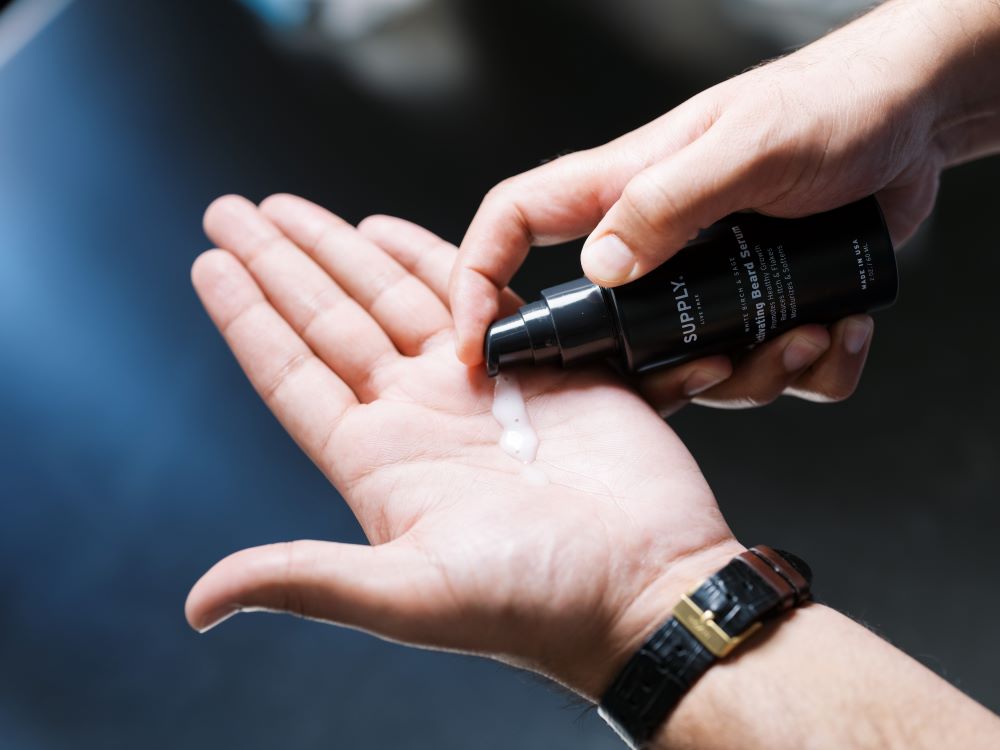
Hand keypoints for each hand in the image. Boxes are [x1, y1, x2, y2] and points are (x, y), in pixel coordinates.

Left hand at [184, 194, 740, 697]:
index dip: (248, 317)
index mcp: (379, 461)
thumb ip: (308, 578)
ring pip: (390, 297)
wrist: (649, 585)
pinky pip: (474, 293)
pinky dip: (430, 257)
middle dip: (280, 262)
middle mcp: (417, 416)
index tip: (210, 263)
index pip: (292, 373)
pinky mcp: (540, 362)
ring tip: (290, 210)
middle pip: (329, 320)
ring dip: (341, 249)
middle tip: (232, 211)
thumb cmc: (539, 602)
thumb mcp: (412, 595)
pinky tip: (389, 230)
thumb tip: (203, 602)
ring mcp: (476, 385)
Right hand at [451, 0, 999, 413]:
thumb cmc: (831, 105)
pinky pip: (758, 370)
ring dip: (757, 374)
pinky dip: (806, 368)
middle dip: (661, 374)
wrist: (914, 122)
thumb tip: (600, 267)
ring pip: (687, 367)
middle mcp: (652, 243)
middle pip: (603, 334)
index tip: (473, 348)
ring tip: (812, 330)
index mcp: (623, 191)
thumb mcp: (747, 147)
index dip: (477, 281)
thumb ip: (667, 201)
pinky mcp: (753, 307)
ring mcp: (700, 282)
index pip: (512, 227)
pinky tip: (840, 328)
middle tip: (719, 366)